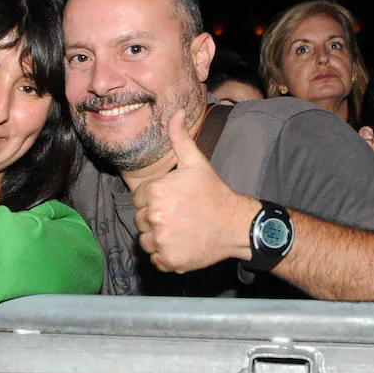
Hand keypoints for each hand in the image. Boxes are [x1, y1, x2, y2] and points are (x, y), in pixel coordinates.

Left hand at [132, 109, 258, 272]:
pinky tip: (181, 243)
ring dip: (158, 236)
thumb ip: (180, 137)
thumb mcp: (196, 162)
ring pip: (145, 239)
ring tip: (179, 228)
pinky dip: (165, 254)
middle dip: (155, 217)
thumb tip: (176, 112)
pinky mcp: (168, 260)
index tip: (174, 200)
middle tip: (179, 215)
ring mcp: (161, 241)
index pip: (139, 198)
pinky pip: (155, 258)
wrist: (235, 224)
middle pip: (140, 219)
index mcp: (155, 192)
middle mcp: (154, 217)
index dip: (154, 198)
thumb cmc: (214, 192)